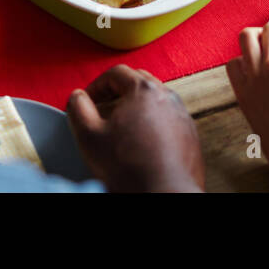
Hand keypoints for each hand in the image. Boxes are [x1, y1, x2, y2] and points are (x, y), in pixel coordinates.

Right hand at [66, 65, 203, 192]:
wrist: (163, 195)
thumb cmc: (128, 167)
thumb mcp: (89, 136)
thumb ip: (78, 108)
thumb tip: (78, 97)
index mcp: (144, 90)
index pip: (116, 73)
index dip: (97, 85)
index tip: (87, 101)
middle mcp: (168, 97)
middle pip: (139, 81)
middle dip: (118, 92)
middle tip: (103, 109)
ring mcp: (183, 116)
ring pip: (155, 101)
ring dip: (136, 108)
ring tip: (122, 129)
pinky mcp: (191, 136)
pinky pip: (168, 120)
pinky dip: (153, 124)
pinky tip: (142, 145)